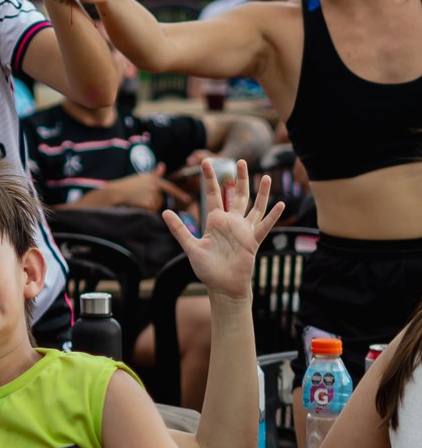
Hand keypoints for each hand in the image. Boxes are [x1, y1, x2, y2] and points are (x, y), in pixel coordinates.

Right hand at [102, 170, 189, 213]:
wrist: (116, 192)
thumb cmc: (128, 185)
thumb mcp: (142, 177)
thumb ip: (155, 173)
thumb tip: (162, 165)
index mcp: (154, 179)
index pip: (169, 187)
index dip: (179, 194)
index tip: (188, 199)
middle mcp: (155, 186)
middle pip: (160, 199)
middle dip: (152, 201)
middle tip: (139, 198)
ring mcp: (153, 194)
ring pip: (156, 206)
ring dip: (148, 206)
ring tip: (137, 200)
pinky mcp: (150, 203)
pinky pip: (151, 211)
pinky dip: (145, 210)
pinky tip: (137, 205)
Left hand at [162, 158, 284, 300]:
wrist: (223, 287)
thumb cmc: (207, 269)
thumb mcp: (191, 247)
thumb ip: (180, 229)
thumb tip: (165, 212)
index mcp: (215, 221)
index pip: (214, 195)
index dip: (210, 179)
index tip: (206, 162)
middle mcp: (231, 222)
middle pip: (237, 195)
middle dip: (239, 178)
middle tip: (239, 160)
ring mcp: (244, 231)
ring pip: (255, 207)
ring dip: (260, 192)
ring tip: (265, 176)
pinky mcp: (253, 241)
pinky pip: (264, 226)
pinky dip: (273, 216)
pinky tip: (281, 204)